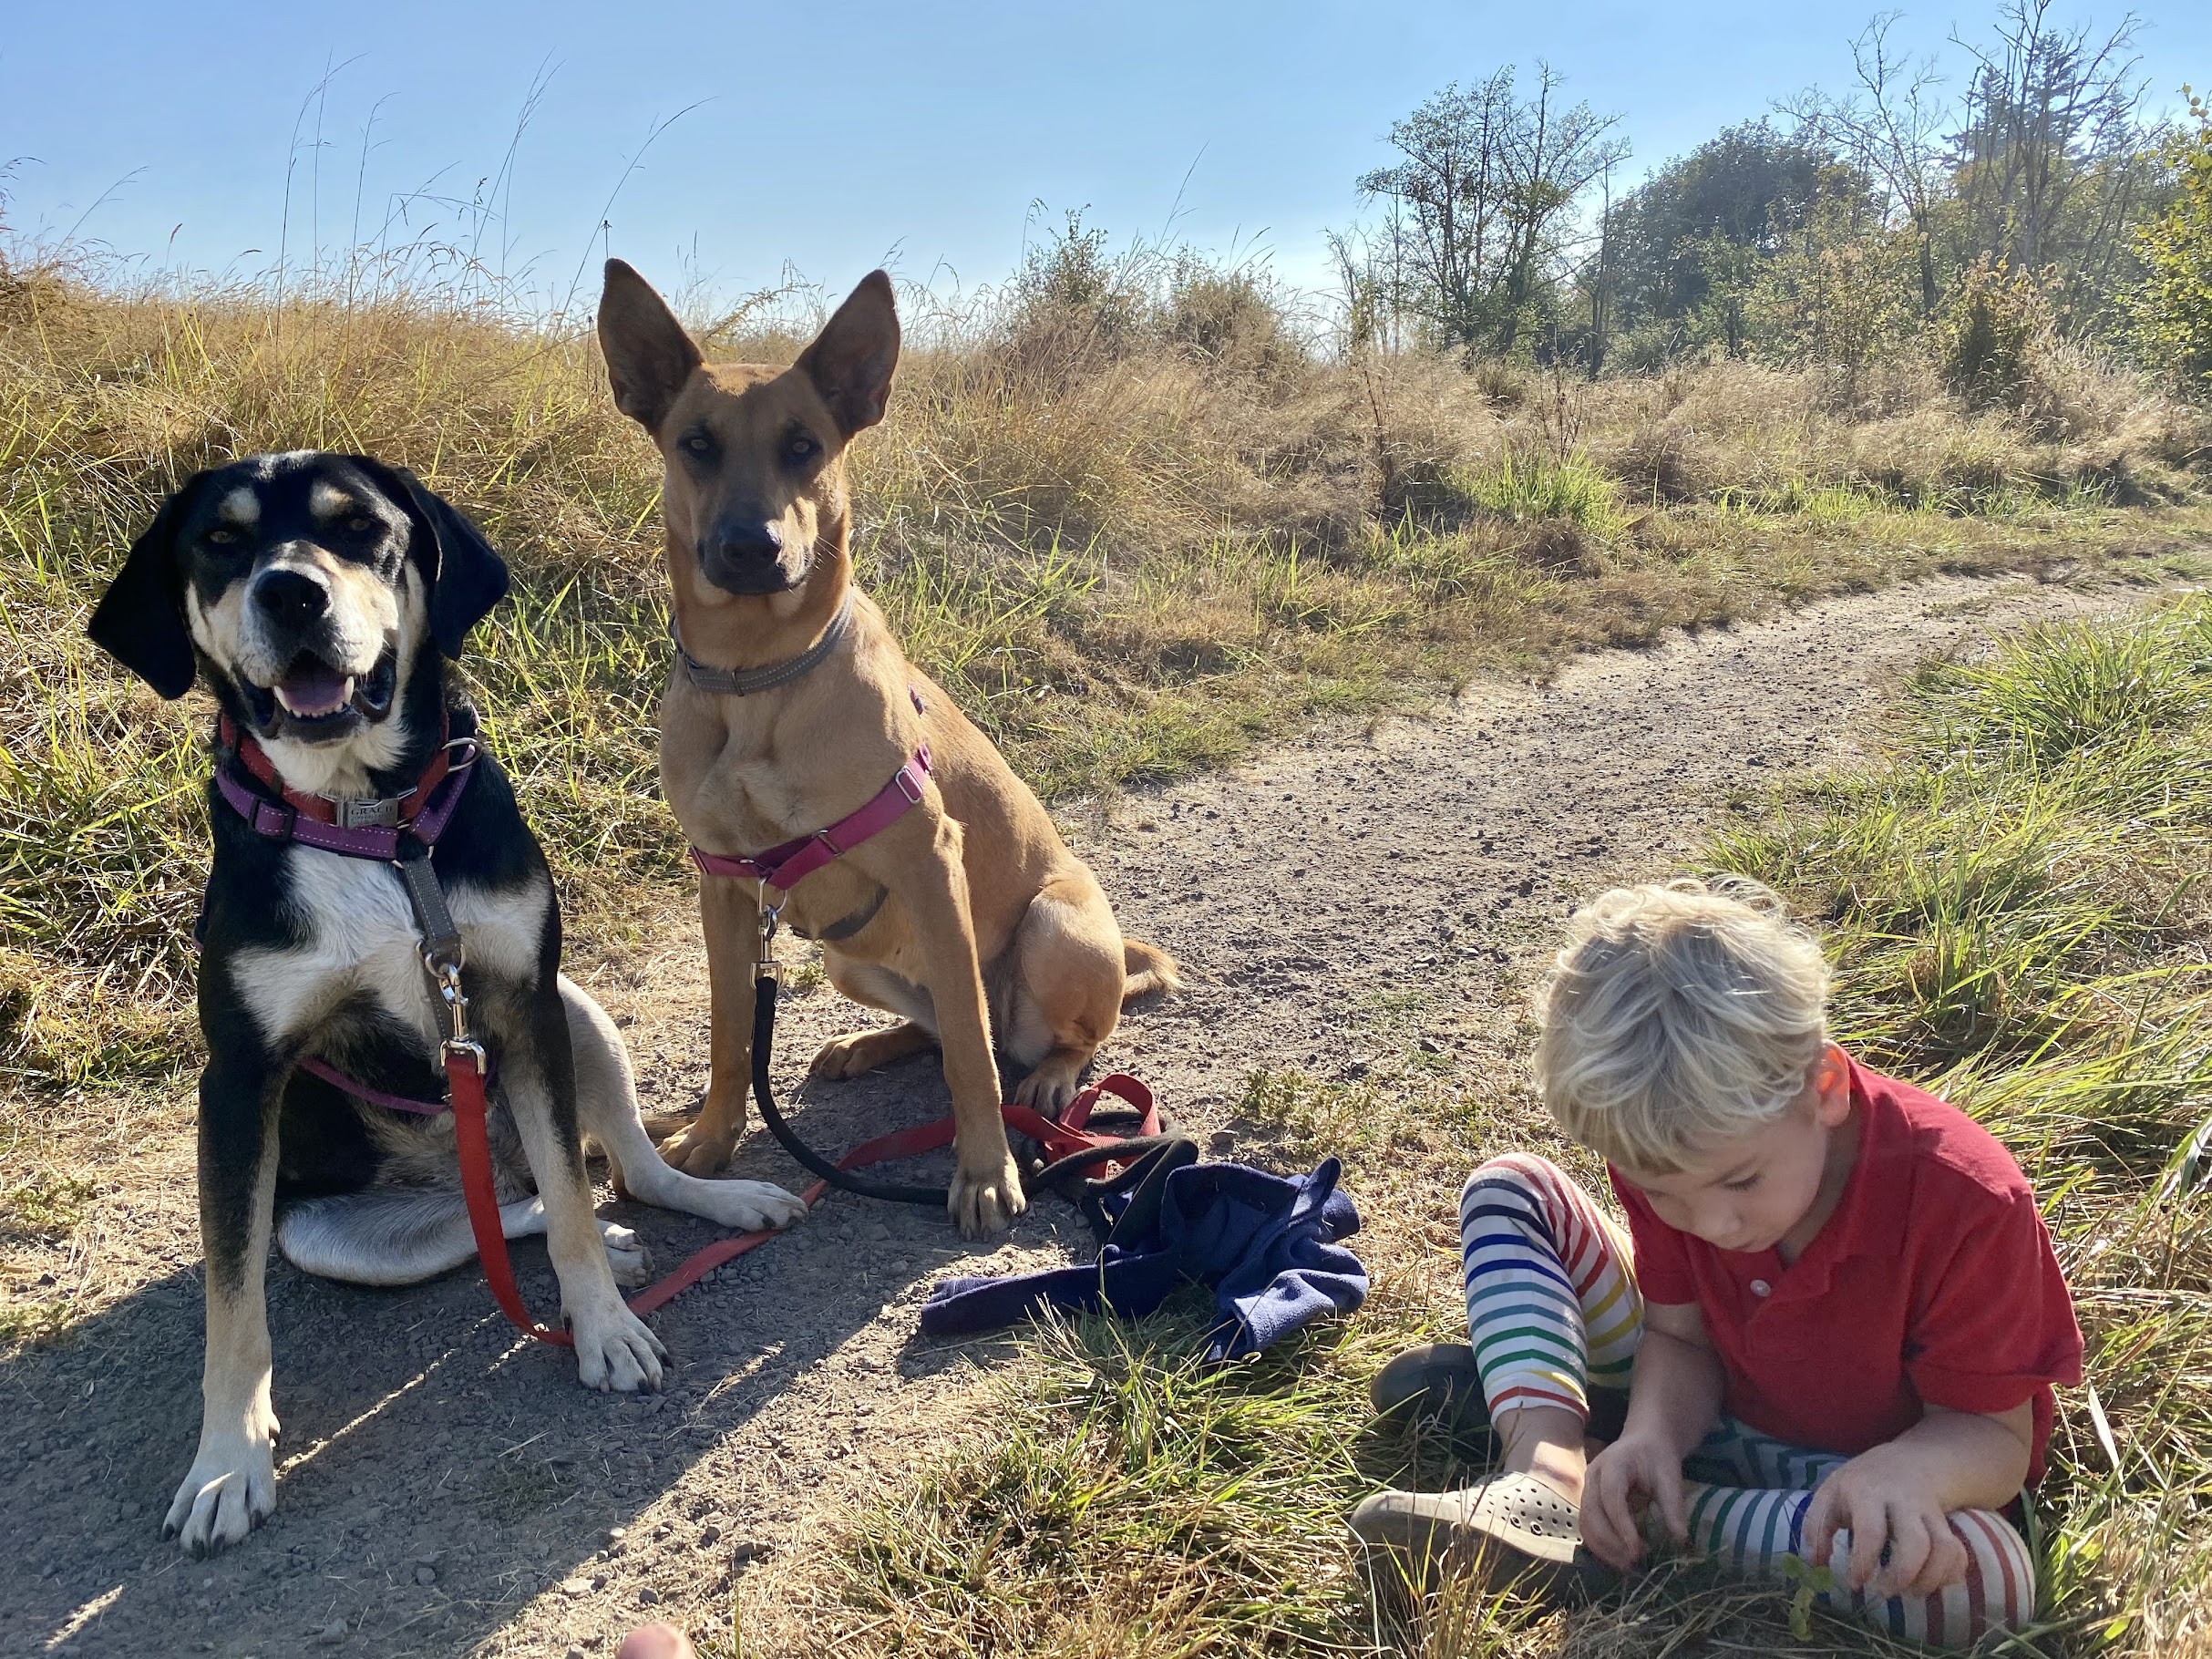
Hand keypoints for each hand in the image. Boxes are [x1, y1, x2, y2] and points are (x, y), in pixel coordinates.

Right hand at [1580, 1433, 1688, 1569]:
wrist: (1645, 1441)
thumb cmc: (1657, 1456)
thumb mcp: (1670, 1477)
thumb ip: (1673, 1506)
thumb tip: (1681, 1540)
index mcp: (1613, 1464)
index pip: (1611, 1498)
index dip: (1621, 1526)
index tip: (1638, 1551)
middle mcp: (1593, 1476)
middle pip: (1592, 1513)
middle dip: (1611, 1542)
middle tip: (1635, 1562)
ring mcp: (1587, 1489)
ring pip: (1586, 1524)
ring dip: (1604, 1548)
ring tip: (1628, 1566)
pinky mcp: (1589, 1501)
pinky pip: (1588, 1526)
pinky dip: (1601, 1545)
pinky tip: (1620, 1557)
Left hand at [1801, 1446, 1969, 1601]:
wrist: (1910, 1461)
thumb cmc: (1862, 1483)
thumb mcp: (1831, 1493)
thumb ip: (1816, 1527)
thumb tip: (1815, 1564)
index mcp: (1868, 1493)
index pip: (1871, 1531)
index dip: (1863, 1562)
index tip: (1855, 1584)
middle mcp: (1903, 1502)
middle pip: (1917, 1542)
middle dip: (1903, 1575)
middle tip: (1885, 1592)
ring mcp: (1930, 1513)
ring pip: (1944, 1549)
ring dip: (1930, 1580)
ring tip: (1910, 1592)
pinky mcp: (1948, 1525)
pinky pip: (1959, 1554)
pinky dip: (1950, 1575)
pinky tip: (1930, 1581)